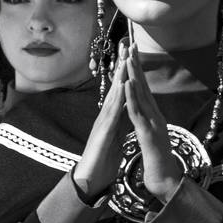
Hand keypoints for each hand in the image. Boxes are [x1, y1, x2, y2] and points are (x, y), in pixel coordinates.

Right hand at [72, 41, 129, 198]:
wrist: (90, 178)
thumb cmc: (102, 159)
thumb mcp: (115, 136)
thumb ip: (120, 122)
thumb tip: (126, 111)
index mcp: (112, 116)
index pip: (121, 90)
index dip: (127, 72)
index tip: (133, 54)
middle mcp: (106, 115)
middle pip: (116, 86)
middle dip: (121, 65)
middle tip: (127, 44)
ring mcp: (103, 122)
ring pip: (113, 95)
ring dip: (119, 76)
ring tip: (125, 57)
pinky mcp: (103, 133)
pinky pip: (112, 113)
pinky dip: (118, 98)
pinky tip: (122, 87)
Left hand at [124, 43, 182, 205]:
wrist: (167, 181)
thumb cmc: (158, 161)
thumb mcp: (152, 136)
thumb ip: (148, 122)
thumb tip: (145, 111)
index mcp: (154, 116)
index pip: (144, 89)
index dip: (137, 71)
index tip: (131, 53)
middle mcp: (156, 115)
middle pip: (145, 87)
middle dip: (137, 66)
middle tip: (131, 45)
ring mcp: (153, 123)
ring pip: (142, 96)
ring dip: (134, 76)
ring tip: (127, 59)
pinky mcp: (148, 134)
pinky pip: (138, 113)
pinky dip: (132, 97)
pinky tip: (126, 85)